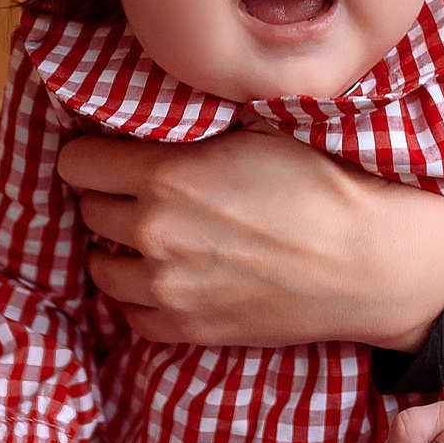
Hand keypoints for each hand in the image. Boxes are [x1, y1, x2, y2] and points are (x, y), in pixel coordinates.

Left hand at [61, 130, 443, 350]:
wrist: (368, 262)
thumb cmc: (322, 185)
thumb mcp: (255, 130)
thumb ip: (191, 127)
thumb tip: (147, 112)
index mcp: (167, 176)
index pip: (76, 163)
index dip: (93, 155)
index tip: (110, 155)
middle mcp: (155, 234)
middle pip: (88, 213)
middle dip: (110, 199)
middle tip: (142, 194)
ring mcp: (168, 289)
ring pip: (100, 269)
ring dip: (120, 251)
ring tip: (155, 239)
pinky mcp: (188, 330)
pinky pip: (131, 315)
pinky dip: (143, 298)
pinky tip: (174, 278)